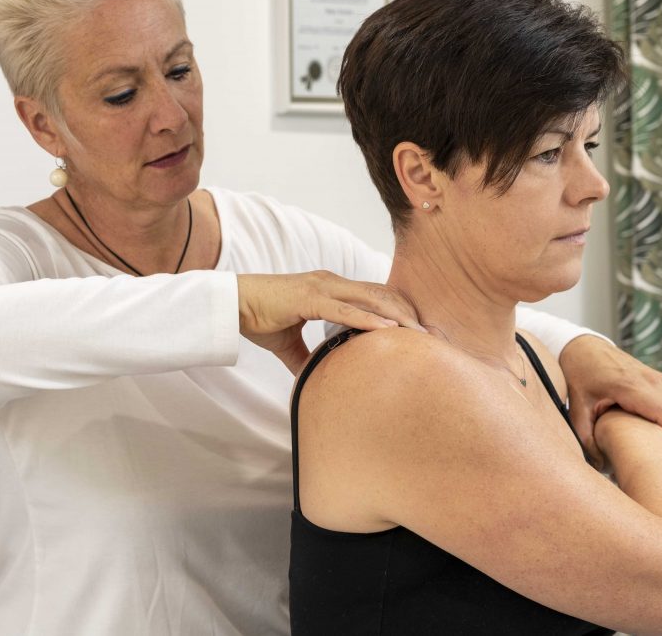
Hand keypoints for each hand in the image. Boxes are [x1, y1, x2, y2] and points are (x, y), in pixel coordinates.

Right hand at [237, 271, 423, 374]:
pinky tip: (386, 330)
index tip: (418, 332)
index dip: (398, 311)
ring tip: (418, 334)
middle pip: (380, 295)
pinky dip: (367, 319)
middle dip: (407, 314)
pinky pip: (344, 309)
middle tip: (430, 335)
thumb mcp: (289, 343)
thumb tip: (316, 379)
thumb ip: (306, 357)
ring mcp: (321, 287)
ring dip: (395, 316)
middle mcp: (331, 283)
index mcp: (330, 289)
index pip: (374, 296)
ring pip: (369, 299)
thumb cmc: (259, 317)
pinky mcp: (309, 298)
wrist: (231, 305)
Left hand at [559, 335, 661, 467]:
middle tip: (657, 463)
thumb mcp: (577, 408)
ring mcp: (659, 379)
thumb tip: (600, 468)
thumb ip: (586, 439)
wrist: (583, 347)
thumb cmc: (579, 376)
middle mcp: (653, 381)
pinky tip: (655, 436)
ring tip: (656, 452)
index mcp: (633, 387)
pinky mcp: (660, 380)